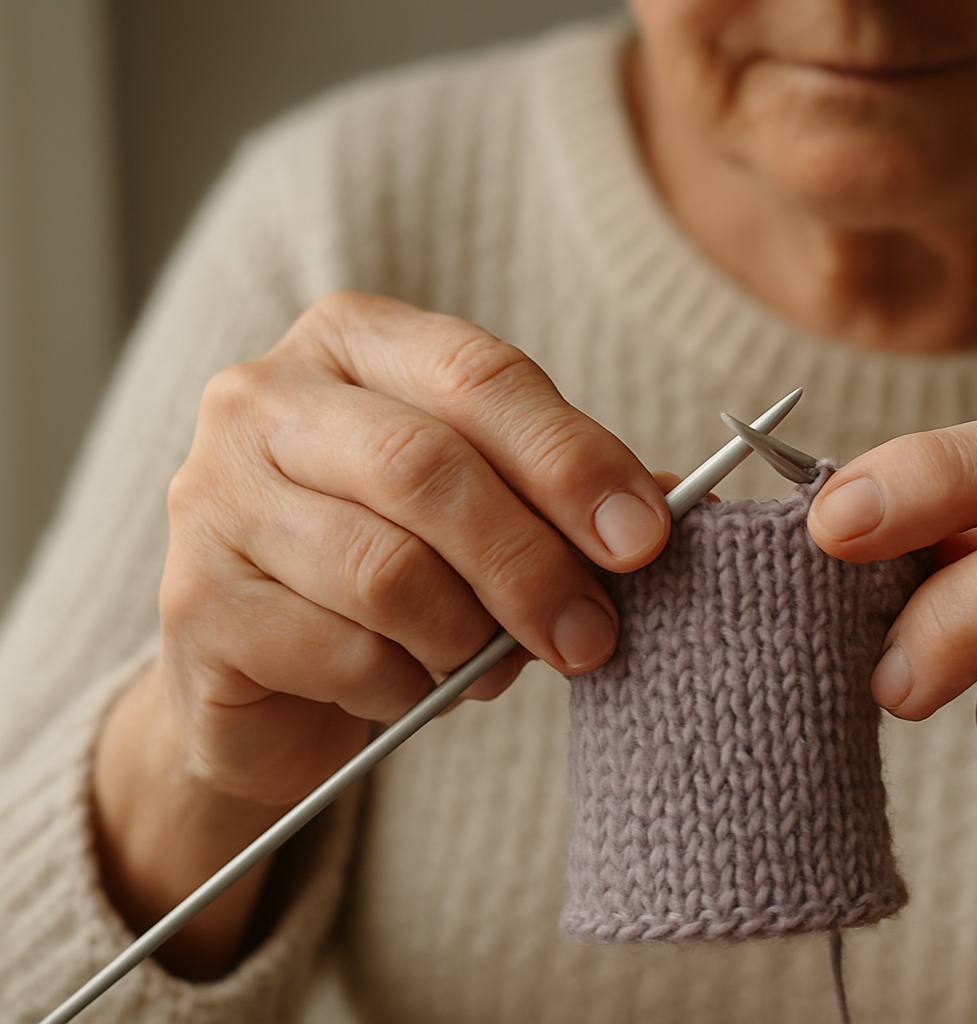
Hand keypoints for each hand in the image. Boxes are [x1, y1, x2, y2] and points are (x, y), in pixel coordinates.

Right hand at [93, 292, 670, 975]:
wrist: (272, 674)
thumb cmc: (399, 564)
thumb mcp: (492, 507)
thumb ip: (573, 494)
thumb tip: (693, 504)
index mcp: (355, 341)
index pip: (480, 376)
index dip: (572, 460)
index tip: (645, 539)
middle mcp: (266, 398)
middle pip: (425, 468)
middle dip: (532, 563)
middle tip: (594, 636)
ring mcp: (214, 496)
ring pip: (383, 570)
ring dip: (468, 637)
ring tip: (492, 664)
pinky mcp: (193, 604)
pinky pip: (339, 652)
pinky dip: (405, 686)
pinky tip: (412, 688)